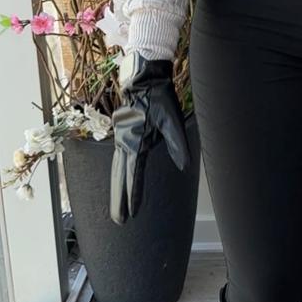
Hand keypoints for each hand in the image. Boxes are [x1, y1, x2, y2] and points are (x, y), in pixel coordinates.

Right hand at [110, 53, 190, 224]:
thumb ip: (177, 144)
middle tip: (119, 221)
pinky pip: (118, 161)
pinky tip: (119, 183)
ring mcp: (120, 139)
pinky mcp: (122, 135)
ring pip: (116, 171)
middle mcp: (124, 143)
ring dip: (117, 190)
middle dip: (120, 201)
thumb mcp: (172, 120)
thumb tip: (184, 165)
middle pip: (119, 178)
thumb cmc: (158, 98)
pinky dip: (117, 175)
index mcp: (135, 142)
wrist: (143, 79)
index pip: (134, 175)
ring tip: (117, 209)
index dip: (133, 195)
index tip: (132, 213)